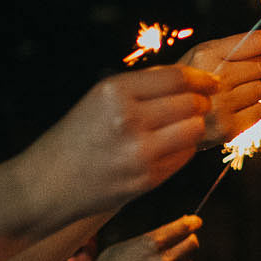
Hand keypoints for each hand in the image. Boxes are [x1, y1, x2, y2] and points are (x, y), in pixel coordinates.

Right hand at [14, 66, 219, 226]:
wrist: (49, 183)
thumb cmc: (78, 136)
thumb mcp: (100, 99)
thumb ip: (143, 87)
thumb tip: (190, 79)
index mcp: (115, 91)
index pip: (177, 78)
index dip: (201, 79)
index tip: (211, 82)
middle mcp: (129, 119)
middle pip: (192, 103)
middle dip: (201, 103)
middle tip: (200, 105)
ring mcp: (140, 152)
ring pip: (195, 130)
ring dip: (196, 126)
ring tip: (184, 126)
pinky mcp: (148, 179)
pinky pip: (185, 156)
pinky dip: (184, 149)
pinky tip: (169, 147)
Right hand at [58, 213, 202, 260]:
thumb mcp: (130, 243)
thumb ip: (155, 236)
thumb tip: (181, 225)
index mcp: (150, 244)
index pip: (183, 228)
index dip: (192, 222)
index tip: (196, 221)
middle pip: (192, 245)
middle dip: (190, 239)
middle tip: (185, 239)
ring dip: (180, 260)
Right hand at [186, 29, 260, 144]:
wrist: (163, 118)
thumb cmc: (190, 82)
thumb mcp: (202, 57)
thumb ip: (234, 49)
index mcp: (206, 54)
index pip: (254, 42)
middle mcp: (214, 78)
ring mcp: (220, 105)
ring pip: (260, 89)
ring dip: (255, 89)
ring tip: (233, 93)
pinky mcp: (227, 129)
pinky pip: (259, 112)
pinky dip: (253, 109)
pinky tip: (234, 109)